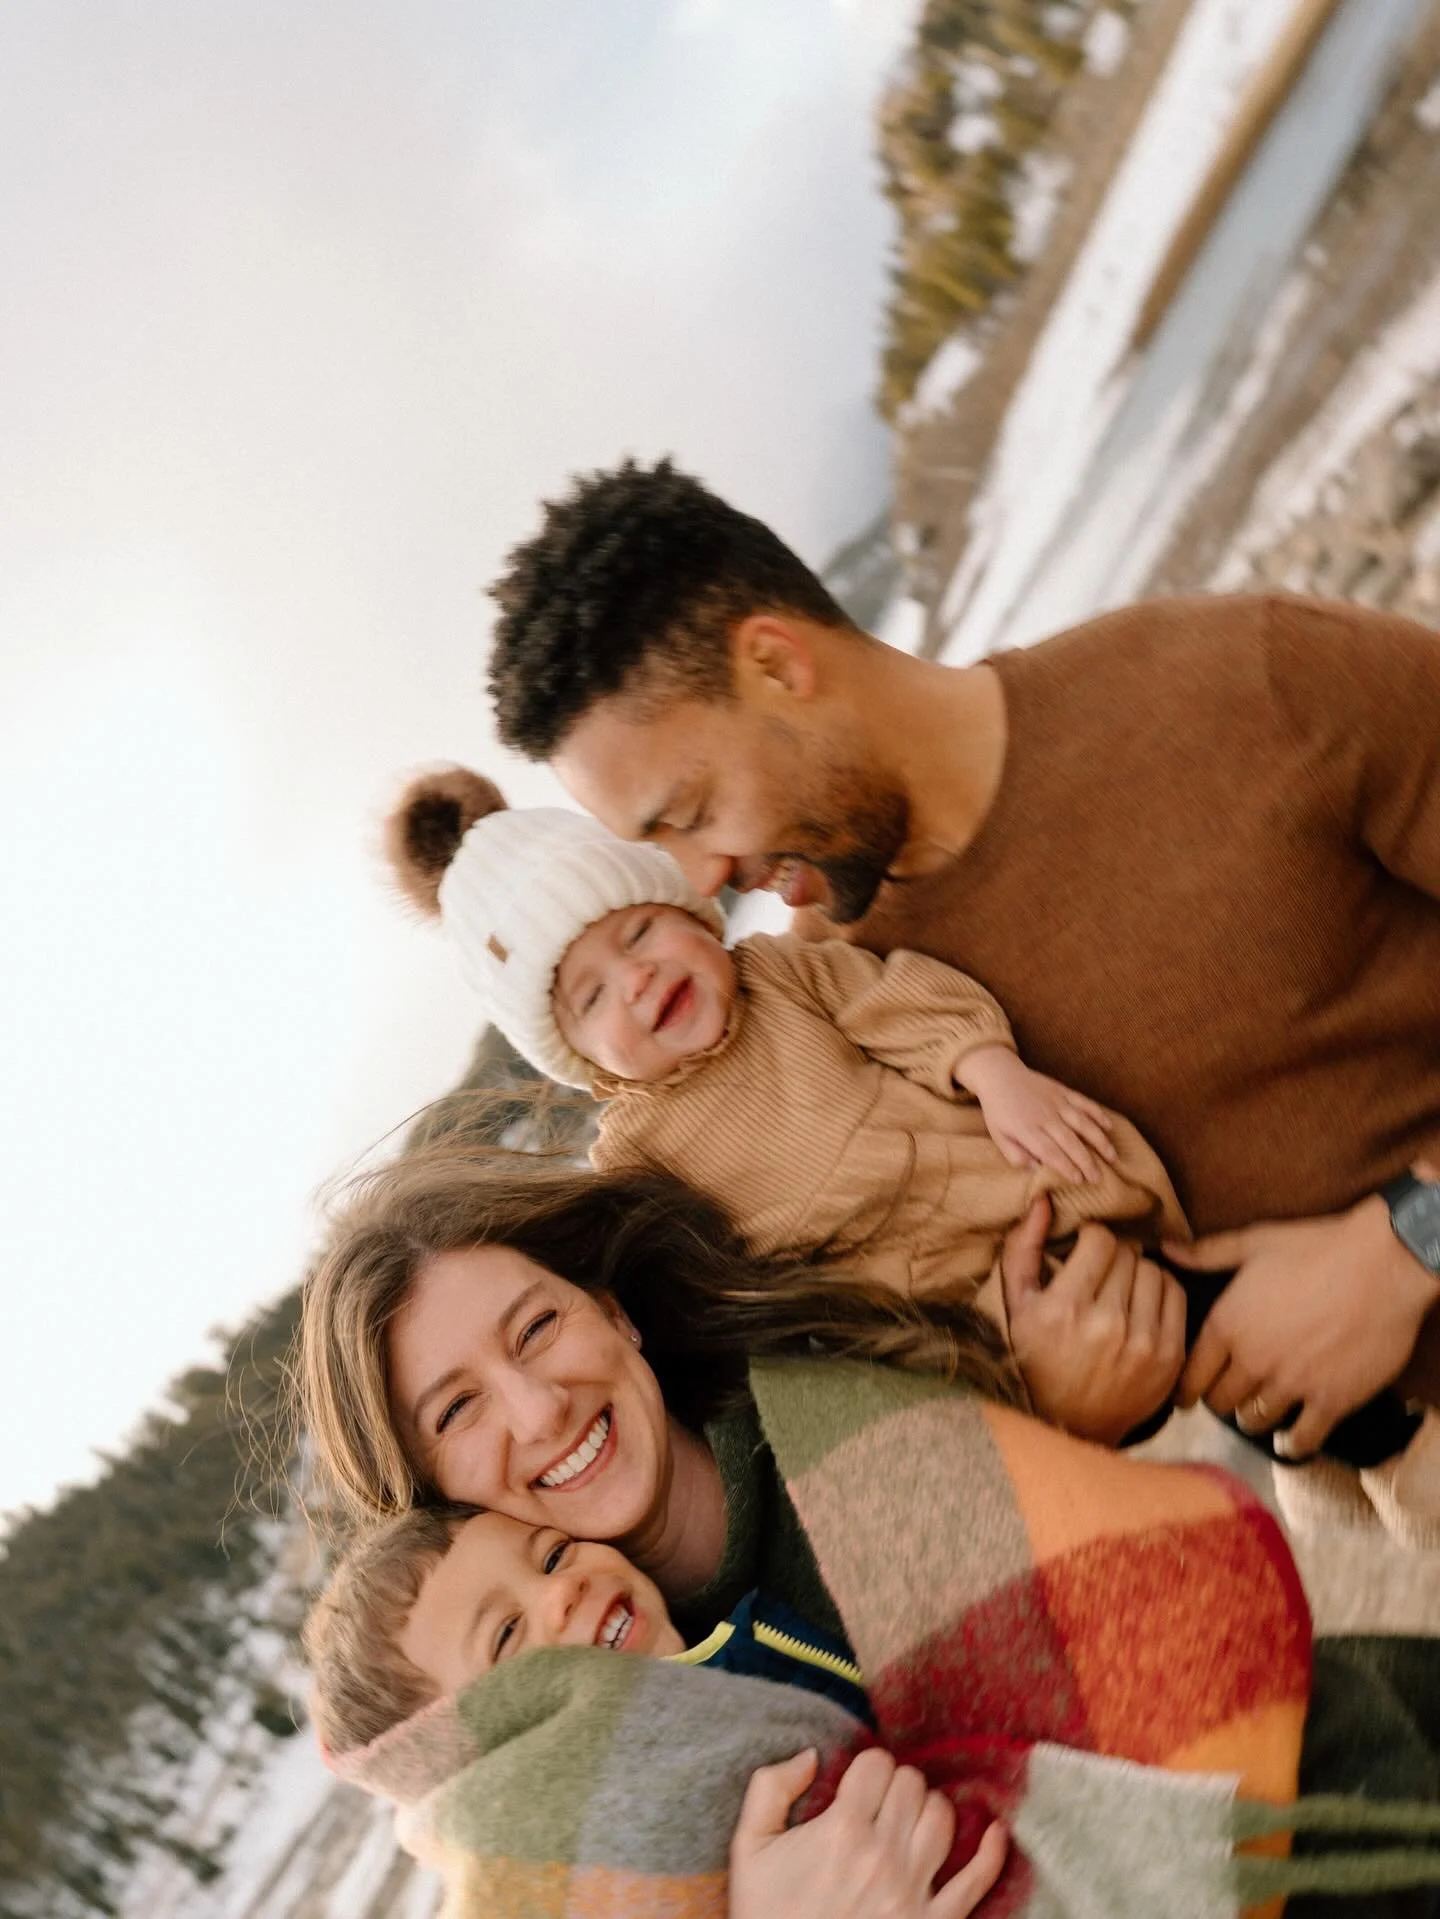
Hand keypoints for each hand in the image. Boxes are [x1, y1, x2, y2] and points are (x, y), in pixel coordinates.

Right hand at [729, 1746, 1006, 1918]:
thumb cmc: (767, 1913)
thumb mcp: (749, 1847)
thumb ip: (770, 1787)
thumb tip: (809, 1755)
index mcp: (840, 1831)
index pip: (877, 1764)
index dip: (868, 1765)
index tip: (859, 1781)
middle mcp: (882, 1856)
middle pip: (911, 1785)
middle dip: (896, 1783)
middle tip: (881, 1800)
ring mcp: (912, 1892)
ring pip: (943, 1819)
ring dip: (929, 1808)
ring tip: (912, 1816)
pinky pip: (976, 1882)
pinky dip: (990, 1854)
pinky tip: (993, 1833)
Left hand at [955, 1045, 1116, 1183]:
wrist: (1000, 1075)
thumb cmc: (999, 1111)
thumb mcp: (998, 1136)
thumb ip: (1015, 1154)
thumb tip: (1037, 1170)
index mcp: (1026, 1129)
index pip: (1050, 1152)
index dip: (1066, 1167)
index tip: (1079, 1180)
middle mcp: (1044, 1116)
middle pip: (1070, 1141)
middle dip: (1086, 1161)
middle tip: (1097, 1178)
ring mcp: (1056, 1102)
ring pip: (1082, 1123)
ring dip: (1099, 1141)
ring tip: (1112, 1157)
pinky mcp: (1062, 1091)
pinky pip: (1084, 1102)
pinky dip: (1098, 1113)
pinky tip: (1109, 1127)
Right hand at [1002, 1199, 1186, 1444]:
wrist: (1068, 1424)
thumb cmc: (1034, 1358)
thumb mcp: (1015, 1305)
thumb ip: (1022, 1247)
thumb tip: (1044, 1200)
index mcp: (1065, 1308)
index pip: (1101, 1240)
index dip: (1092, 1240)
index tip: (1085, 1253)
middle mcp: (1107, 1325)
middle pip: (1129, 1254)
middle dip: (1114, 1257)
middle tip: (1101, 1274)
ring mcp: (1143, 1344)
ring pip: (1155, 1272)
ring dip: (1138, 1273)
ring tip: (1120, 1290)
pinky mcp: (1169, 1359)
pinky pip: (1176, 1296)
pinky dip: (1160, 1292)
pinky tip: (1141, 1304)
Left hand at [1171, 1190, 1439, 1456]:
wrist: (1382, 1265)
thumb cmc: (1315, 1248)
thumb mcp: (1253, 1243)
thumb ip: (1206, 1253)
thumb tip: (1166, 1251)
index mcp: (1228, 1324)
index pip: (1192, 1372)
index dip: (1186, 1388)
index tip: (1185, 1397)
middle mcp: (1253, 1360)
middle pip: (1221, 1401)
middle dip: (1219, 1402)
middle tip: (1224, 1399)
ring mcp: (1292, 1384)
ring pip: (1255, 1421)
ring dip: (1252, 1419)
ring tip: (1255, 1414)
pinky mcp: (1331, 1400)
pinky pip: (1303, 1438)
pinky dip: (1293, 1444)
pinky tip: (1290, 1440)